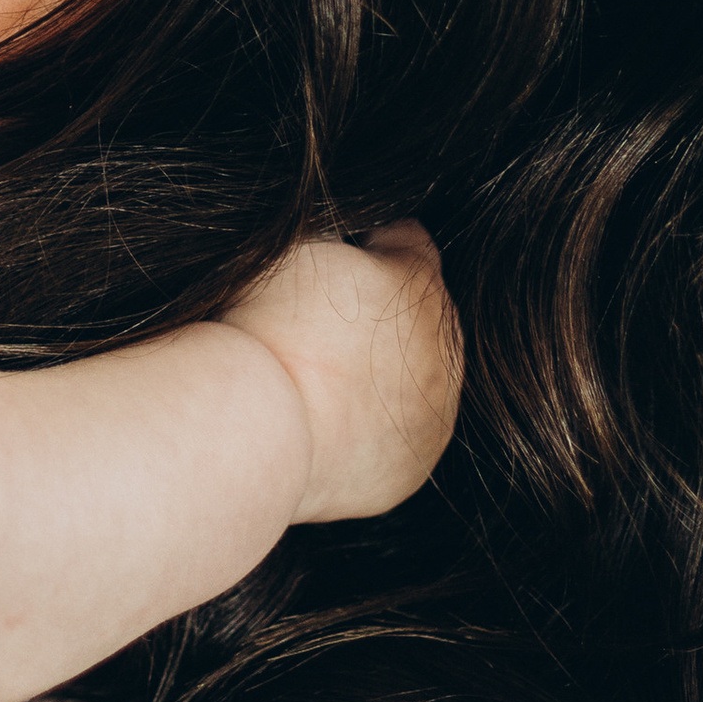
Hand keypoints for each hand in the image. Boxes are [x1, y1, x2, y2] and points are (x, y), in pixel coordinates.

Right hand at [225, 221, 461, 524]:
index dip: (371, 243)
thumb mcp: (294, 245)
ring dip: (383, 371)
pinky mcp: (411, 467)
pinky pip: (399, 435)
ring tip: (322, 373)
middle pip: (420, 315)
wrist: (258, 421)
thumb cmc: (268, 326)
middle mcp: (444, 350)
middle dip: (382, 312)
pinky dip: (373, 425)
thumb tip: (345, 235)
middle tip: (321, 322)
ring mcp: (433, 415)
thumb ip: (336, 234)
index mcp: (420, 285)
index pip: (410, 243)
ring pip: (416, 378)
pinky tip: (327, 417)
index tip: (340, 253)